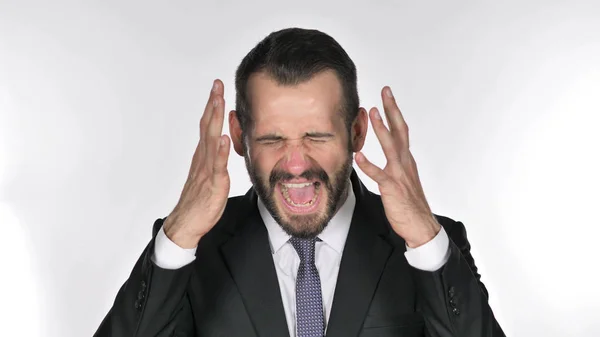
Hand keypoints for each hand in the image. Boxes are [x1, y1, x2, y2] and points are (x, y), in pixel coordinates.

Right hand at [163, 79, 230, 247]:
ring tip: (218, 101)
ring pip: (210, 140)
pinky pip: (216, 165)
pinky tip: (223, 138)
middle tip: (217, 84)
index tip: (217, 87)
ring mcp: (206, 169)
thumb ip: (216, 158)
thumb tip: (223, 143)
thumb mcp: (210, 174)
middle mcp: (203, 158)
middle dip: (213, 104)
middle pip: (207, 126)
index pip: (207, 124)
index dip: (212, 105)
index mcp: (203, 155)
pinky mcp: (212, 183)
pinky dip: (219, 151)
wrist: (187, 223)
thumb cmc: (199, 200)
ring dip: (214, 120)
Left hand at [355, 86, 440, 247]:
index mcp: (406, 160)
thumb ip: (396, 163)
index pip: (402, 130)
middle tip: (385, 91)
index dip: (394, 112)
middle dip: (392, 110)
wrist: (421, 226)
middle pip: (400, 131)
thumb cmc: (410, 204)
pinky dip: (369, 165)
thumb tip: (390, 152)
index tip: (387, 95)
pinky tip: (359, 156)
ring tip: (372, 113)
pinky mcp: (392, 188)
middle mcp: (405, 163)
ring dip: (381, 129)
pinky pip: (379, 175)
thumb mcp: (404, 178)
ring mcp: (399, 174)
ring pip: (391, 147)